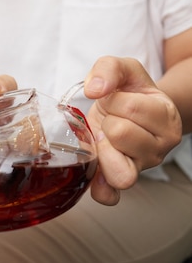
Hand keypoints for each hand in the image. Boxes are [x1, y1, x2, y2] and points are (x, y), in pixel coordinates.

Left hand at [84, 56, 181, 204]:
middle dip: (107, 122)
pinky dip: (101, 188)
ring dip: (102, 148)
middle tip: (111, 120)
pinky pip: (111, 194)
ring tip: (105, 138)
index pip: (132, 107)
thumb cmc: (126, 93)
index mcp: (166, 118)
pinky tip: (95, 175)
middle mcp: (160, 148)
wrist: (126, 113)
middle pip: (120, 133)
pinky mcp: (120, 182)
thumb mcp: (123, 70)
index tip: (116, 101)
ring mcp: (141, 168)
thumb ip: (108, 68)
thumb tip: (94, 89)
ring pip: (117, 165)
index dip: (114, 100)